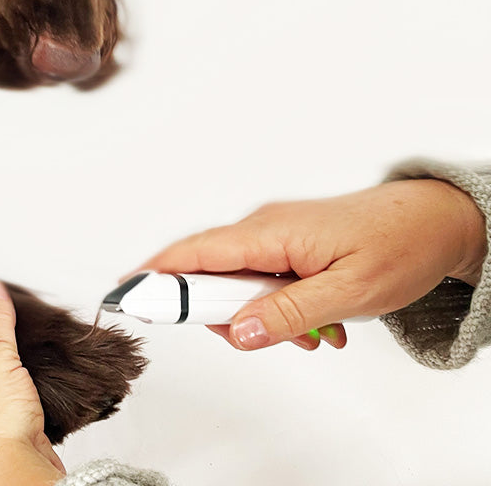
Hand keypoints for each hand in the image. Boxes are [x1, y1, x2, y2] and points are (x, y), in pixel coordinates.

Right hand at [138, 179, 485, 351]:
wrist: (432, 221)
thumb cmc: (397, 246)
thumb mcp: (347, 292)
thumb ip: (289, 312)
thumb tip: (241, 331)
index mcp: (270, 231)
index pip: (195, 252)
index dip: (156, 273)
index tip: (125, 293)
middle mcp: (263, 228)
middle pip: (210, 273)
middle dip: (225, 314)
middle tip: (262, 337)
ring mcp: (274, 235)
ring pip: (238, 282)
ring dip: (261, 316)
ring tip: (311, 332)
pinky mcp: (287, 245)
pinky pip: (261, 279)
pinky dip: (277, 307)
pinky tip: (315, 321)